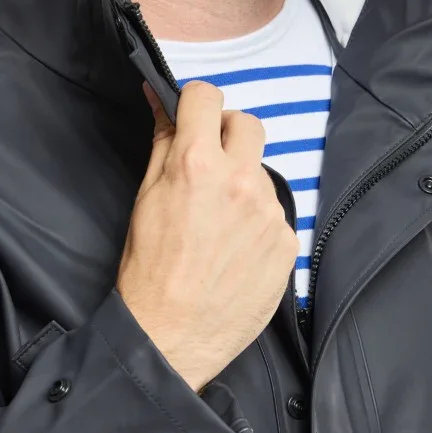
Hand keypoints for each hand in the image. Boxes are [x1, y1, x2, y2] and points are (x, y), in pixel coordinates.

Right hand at [116, 80, 299, 393]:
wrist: (172, 336)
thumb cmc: (149, 270)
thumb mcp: (145, 198)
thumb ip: (161, 142)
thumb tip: (159, 99)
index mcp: (197, 164)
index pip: (207, 96)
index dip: (195, 105)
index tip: (192, 120)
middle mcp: (240, 181)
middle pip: (248, 124)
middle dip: (227, 135)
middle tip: (209, 164)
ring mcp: (269, 212)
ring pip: (262, 172)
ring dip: (243, 182)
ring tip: (218, 221)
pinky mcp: (286, 241)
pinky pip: (274, 213)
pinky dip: (257, 221)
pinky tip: (235, 248)